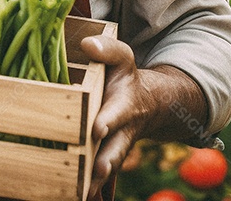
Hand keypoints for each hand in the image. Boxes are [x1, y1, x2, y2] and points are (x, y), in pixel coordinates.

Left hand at [79, 36, 206, 198]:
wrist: (146, 104)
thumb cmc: (125, 78)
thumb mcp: (122, 58)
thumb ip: (106, 49)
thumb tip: (87, 44)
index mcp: (124, 105)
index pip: (116, 112)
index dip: (108, 119)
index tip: (97, 129)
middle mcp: (123, 130)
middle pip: (116, 148)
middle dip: (107, 161)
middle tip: (97, 172)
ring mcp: (117, 147)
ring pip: (110, 167)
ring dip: (100, 182)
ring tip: (85, 195)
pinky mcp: (109, 158)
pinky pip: (107, 181)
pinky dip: (103, 193)